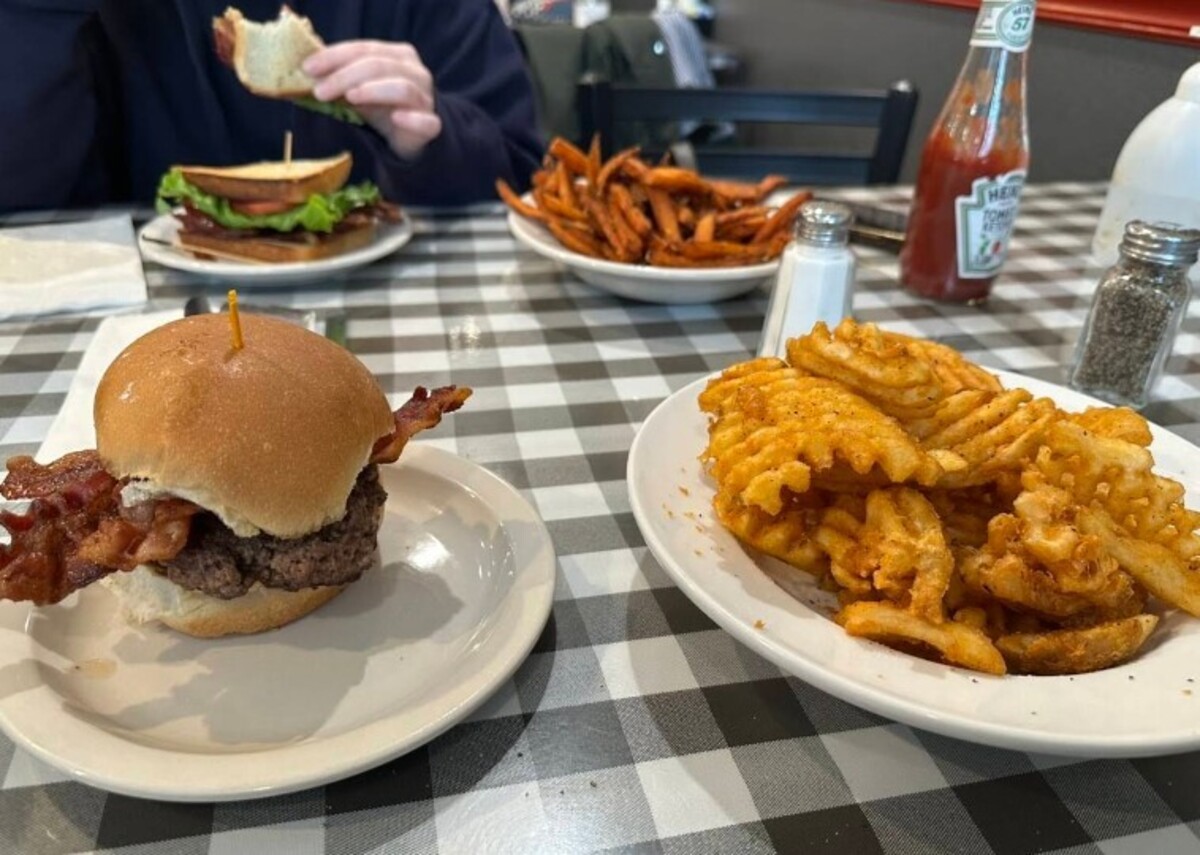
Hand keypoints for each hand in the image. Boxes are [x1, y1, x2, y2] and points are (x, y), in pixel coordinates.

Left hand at [303, 41, 441, 159]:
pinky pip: (426, 121)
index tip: (308, 68)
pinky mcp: (432, 126)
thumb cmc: (383, 108)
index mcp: (399, 56)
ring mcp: (426, 99)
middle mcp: (416, 73)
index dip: (335, 56)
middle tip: (320, 91)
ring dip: (373, 91)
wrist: (414, 137)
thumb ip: (341, 78)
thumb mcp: (360, 88)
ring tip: (350, 98)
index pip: (365, 49)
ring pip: (402, 88)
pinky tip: (397, 118)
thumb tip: (306, 72)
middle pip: (380, 66)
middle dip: (345, 76)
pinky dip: (412, 119)